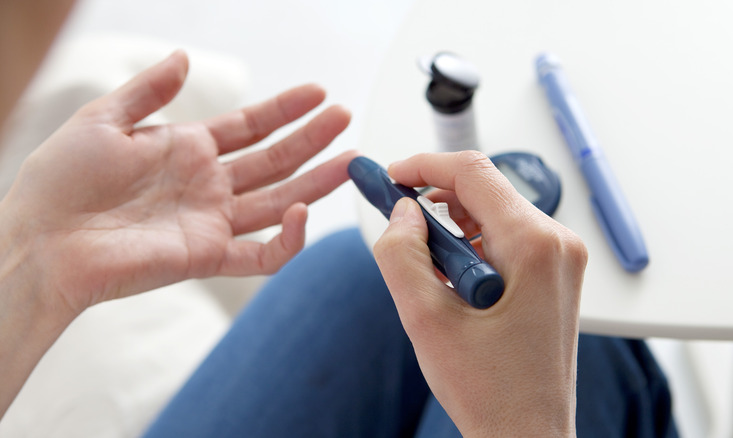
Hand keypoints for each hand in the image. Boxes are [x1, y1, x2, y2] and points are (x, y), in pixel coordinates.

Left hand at [0, 50, 354, 318]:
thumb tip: (184, 58)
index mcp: (187, 149)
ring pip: (279, 201)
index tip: (318, 93)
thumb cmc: (60, 180)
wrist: (43, 239)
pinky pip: (261, 254)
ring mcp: (212, 221)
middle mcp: (207, 185)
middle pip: (274, 161)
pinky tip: (302, 211)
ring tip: (351, 161)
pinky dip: (287, 239)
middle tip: (345, 119)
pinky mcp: (208, 257)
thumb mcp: (102, 119)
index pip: (250, 126)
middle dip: (312, 140)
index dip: (285, 109)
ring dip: (317, 183)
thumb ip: (148, 90)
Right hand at [373, 151, 586, 436]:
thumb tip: (401, 212)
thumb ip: (401, 254)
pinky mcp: (551, 273)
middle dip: (432, 199)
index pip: (472, 173)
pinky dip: (469, 246)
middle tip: (394, 222)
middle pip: (483, 189)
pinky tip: (451, 283)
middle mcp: (556, 244)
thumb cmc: (491, 391)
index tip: (388, 177)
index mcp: (534, 246)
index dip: (422, 166)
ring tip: (428, 273)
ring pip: (491, 212)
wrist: (526, 435)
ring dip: (450, 228)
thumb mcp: (426, 320)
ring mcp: (559, 259)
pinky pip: (504, 236)